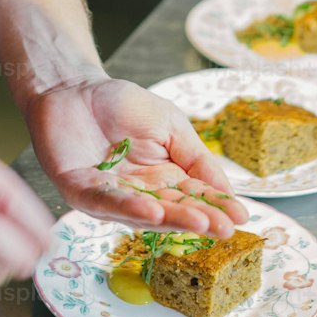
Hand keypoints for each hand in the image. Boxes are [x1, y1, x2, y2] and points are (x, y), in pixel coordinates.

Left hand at [26, 75, 250, 238]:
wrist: (75, 88)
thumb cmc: (122, 106)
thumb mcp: (172, 126)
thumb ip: (197, 159)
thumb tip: (228, 191)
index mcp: (164, 180)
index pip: (195, 198)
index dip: (218, 206)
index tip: (241, 216)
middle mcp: (140, 195)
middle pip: (172, 211)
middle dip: (199, 219)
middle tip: (224, 228)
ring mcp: (110, 197)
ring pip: (142, 213)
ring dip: (170, 219)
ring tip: (198, 222)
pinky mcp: (79, 190)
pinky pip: (105, 201)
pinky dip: (128, 207)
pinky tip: (152, 209)